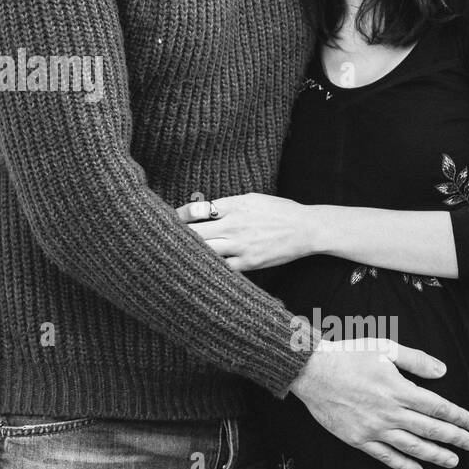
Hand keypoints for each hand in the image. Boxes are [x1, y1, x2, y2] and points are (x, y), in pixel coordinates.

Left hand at [174, 193, 314, 270]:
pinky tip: (198, 269)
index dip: (180, 216)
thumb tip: (203, 210)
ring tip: (174, 256)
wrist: (306, 228)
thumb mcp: (251, 198)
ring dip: (189, 252)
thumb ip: (227, 204)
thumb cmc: (278, 211)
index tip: (170, 220)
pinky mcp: (249, 262)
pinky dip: (209, 267)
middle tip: (162, 240)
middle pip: (195, 232)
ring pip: (205, 251)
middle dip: (177, 235)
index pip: (197, 210)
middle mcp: (234, 224)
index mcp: (234, 205)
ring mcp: (241, 245)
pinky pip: (222, 267)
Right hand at [288, 338, 468, 468]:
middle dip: (454, 438)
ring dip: (435, 455)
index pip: (437, 406)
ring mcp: (374, 428)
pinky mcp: (358, 438)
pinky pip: (386, 456)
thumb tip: (442, 371)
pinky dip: (404, 465)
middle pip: (430, 429)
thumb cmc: (347, 355)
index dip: (457, 416)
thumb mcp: (384, 347)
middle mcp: (390, 412)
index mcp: (398, 389)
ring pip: (412, 447)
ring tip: (452, 461)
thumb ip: (415, 360)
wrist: (311, 371)